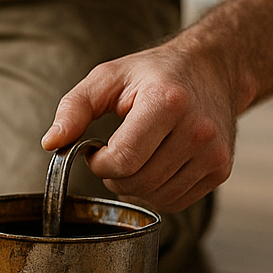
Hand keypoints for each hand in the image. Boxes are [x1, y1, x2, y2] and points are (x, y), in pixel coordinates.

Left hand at [41, 38, 243, 213]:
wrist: (211, 69)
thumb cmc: (154, 74)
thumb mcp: (108, 77)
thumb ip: (74, 108)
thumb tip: (51, 143)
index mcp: (167, 102)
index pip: (122, 160)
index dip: (99, 163)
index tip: (96, 150)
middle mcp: (197, 130)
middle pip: (137, 182)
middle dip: (114, 175)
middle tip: (115, 153)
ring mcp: (213, 153)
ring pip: (156, 198)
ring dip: (134, 186)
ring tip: (136, 157)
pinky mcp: (221, 170)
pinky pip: (176, 202)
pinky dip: (157, 192)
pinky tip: (156, 166)